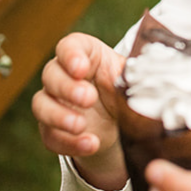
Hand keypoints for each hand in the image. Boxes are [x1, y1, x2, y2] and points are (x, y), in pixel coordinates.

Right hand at [32, 33, 125, 185]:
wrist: (121, 121)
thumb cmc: (123, 89)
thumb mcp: (132, 79)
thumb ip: (135, 75)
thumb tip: (148, 77)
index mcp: (85, 54)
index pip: (69, 46)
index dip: (71, 55)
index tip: (81, 68)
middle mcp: (62, 75)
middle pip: (51, 74)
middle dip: (67, 87)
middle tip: (89, 98)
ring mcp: (54, 102)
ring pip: (41, 105)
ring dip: (59, 116)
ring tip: (81, 126)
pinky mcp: (52, 129)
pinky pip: (50, 136)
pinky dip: (69, 143)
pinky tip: (90, 144)